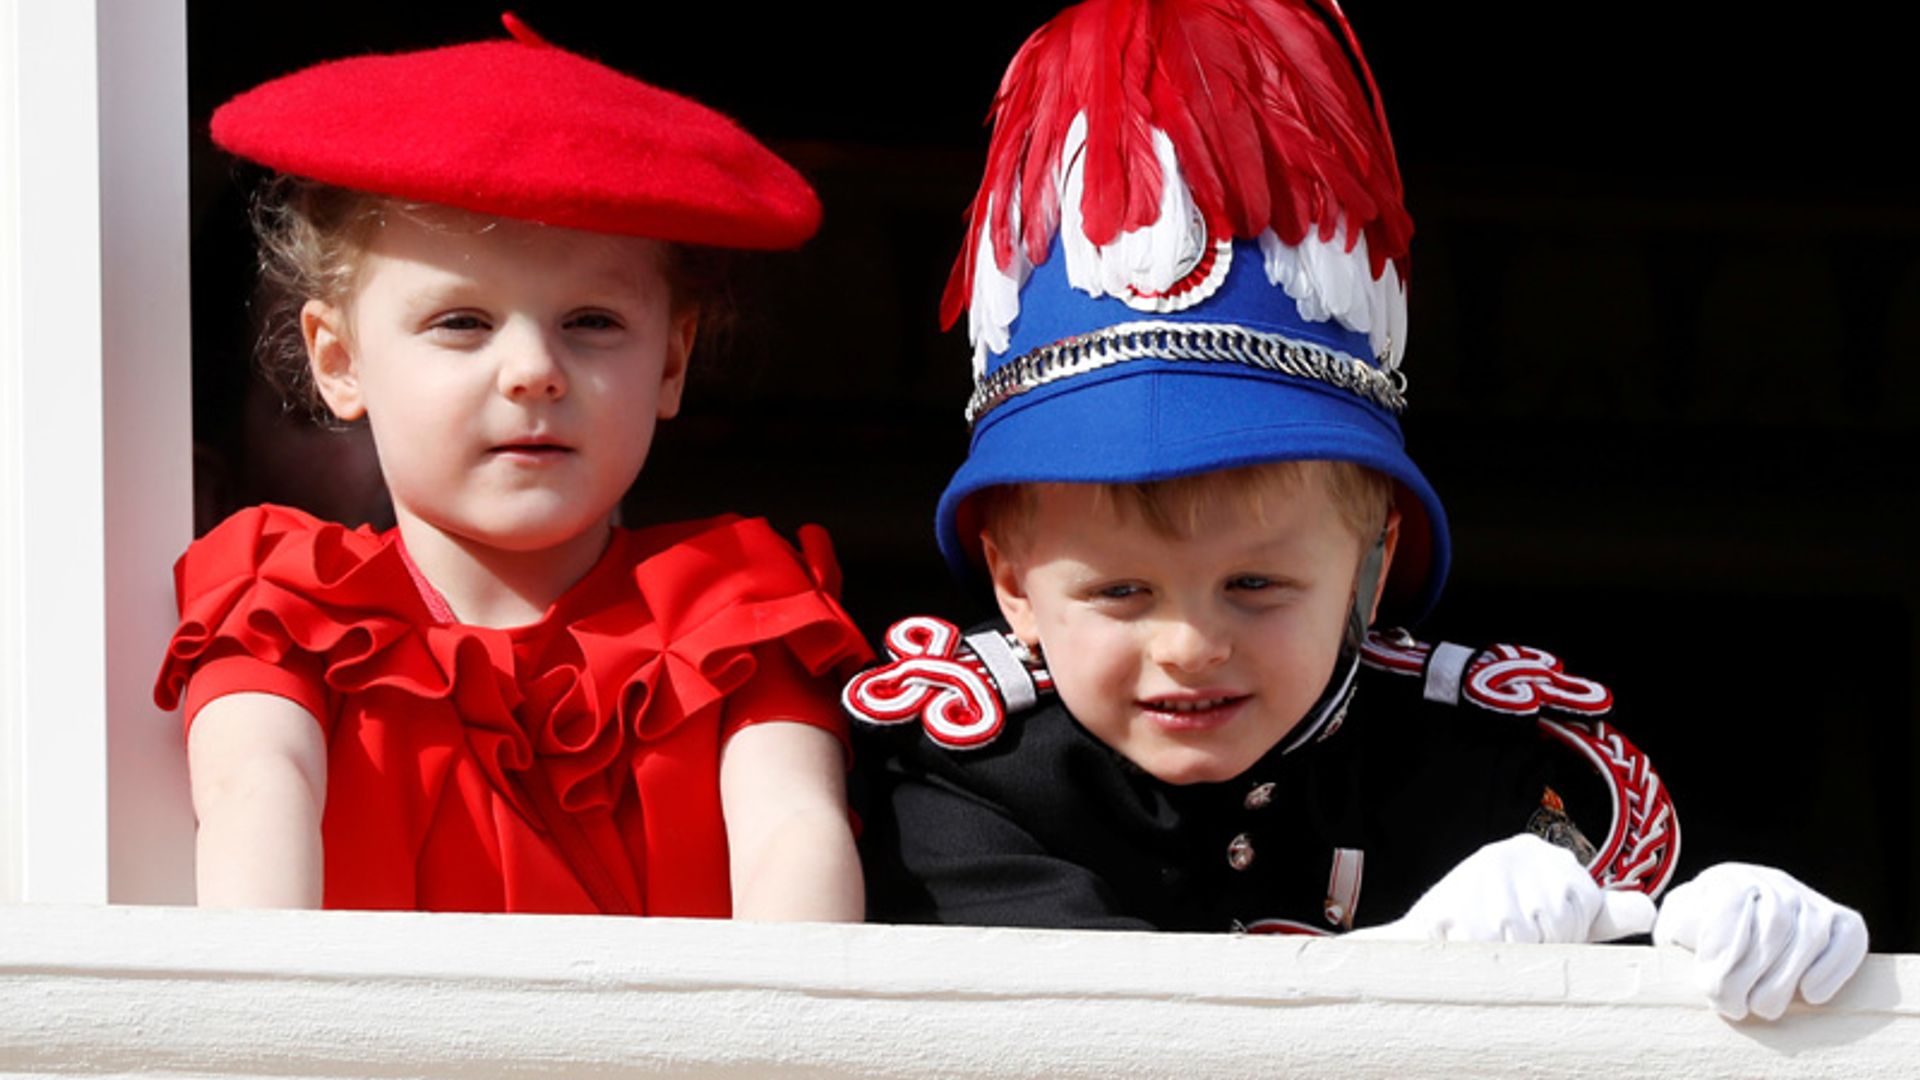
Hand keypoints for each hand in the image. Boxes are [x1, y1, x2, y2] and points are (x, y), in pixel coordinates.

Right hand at [1350, 834, 1654, 942]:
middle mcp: (1517, 852)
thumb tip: (1651, 912)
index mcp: (1544, 853)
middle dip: (1540, 946)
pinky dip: (1485, 957)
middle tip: (1510, 941)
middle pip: (1558, 923)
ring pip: (1528, 937)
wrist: (1428, 939)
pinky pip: (1495, 945)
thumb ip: (1601, 913)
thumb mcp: (1555, 915)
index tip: (1537, 932)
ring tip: (1492, 945)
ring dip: (1511, 954)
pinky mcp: (1461, 896)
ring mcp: (1487, 872)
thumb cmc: (1501, 931)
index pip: (1581, 906)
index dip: (1562, 933)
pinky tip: (1472, 945)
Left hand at [1653, 862, 1867, 1020]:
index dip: (1721, 951)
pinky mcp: (1842, 920)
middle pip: (1772, 926)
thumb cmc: (1703, 930)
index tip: (1709, 988)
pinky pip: (1847, 940)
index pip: (1729, 907)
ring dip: (1786, 979)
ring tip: (1763, 1009)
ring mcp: (1810, 899)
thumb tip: (1672, 939)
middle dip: (1751, 974)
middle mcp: (1774, 882)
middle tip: (1733, 1008)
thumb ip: (1672, 928)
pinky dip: (1833, 969)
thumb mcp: (1677, 924)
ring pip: (1808, 935)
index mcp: (1728, 879)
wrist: (1741, 923)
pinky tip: (1810, 995)